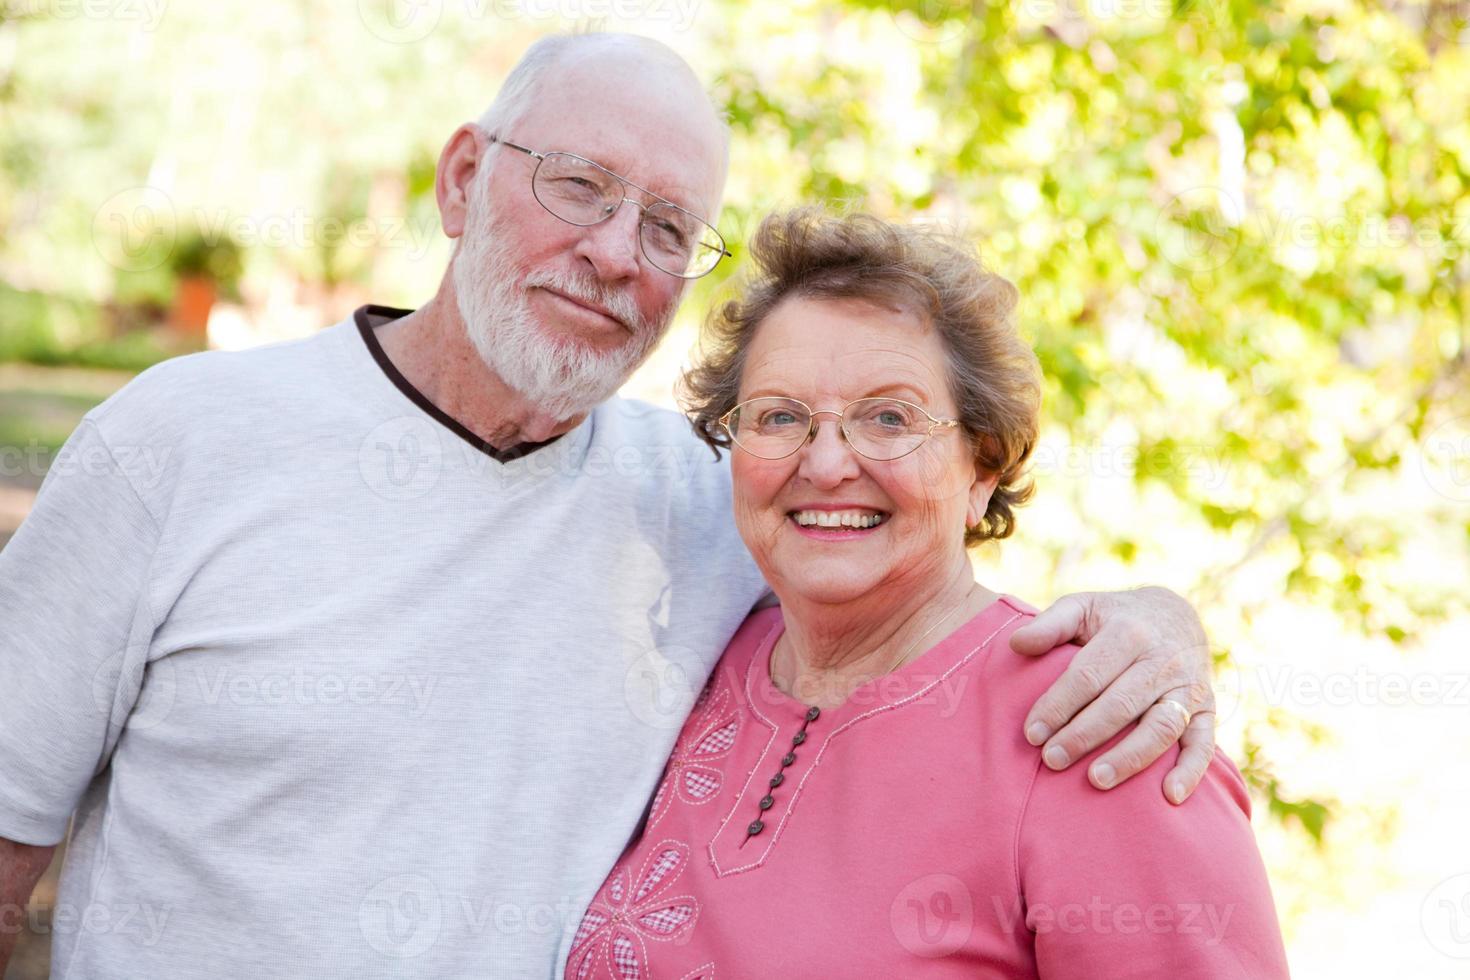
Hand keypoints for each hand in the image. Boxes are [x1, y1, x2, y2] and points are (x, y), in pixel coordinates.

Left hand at [1011, 586, 1215, 804]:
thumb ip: (1051, 625)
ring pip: (1161, 726)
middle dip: (1084, 735)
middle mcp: (1162, 659)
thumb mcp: (1083, 607)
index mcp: (1128, 632)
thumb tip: (1016, 643)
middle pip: (1121, 704)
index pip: (1089, 675)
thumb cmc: (1115, 618)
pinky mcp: (1208, 710)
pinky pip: (1204, 743)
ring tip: (1096, 780)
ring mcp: (1188, 686)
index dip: (1058, 705)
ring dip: (1130, 757)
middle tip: (1052, 760)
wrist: (1175, 614)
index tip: (1032, 733)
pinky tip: (1169, 797)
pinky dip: (1191, 772)